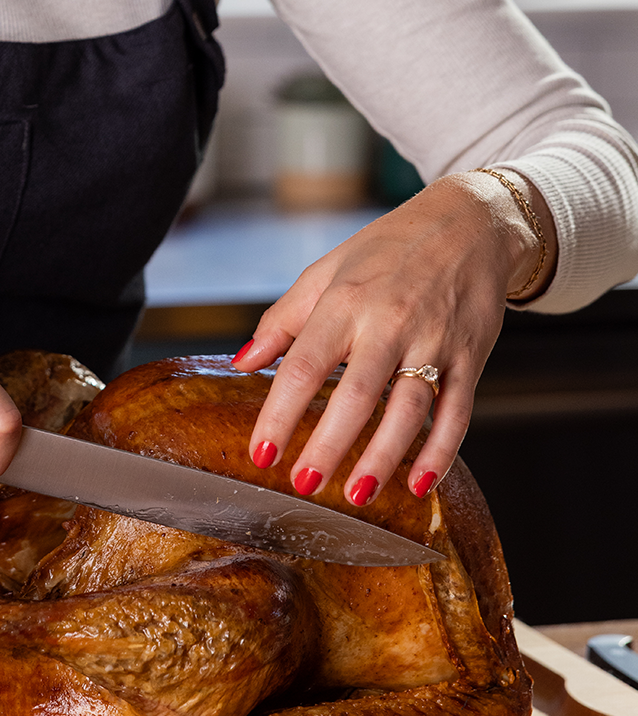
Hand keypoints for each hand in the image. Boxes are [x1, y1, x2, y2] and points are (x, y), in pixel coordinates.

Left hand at [232, 170, 555, 504]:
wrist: (472, 222)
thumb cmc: (389, 250)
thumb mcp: (325, 272)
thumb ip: (281, 322)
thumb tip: (242, 363)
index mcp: (345, 303)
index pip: (303, 366)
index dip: (280, 414)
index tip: (261, 453)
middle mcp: (390, 323)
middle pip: (357, 395)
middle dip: (329, 445)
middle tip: (304, 483)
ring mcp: (435, 342)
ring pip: (409, 410)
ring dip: (383, 457)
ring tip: (356, 493)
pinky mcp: (472, 357)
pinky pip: (457, 412)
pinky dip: (440, 452)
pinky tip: (418, 484)